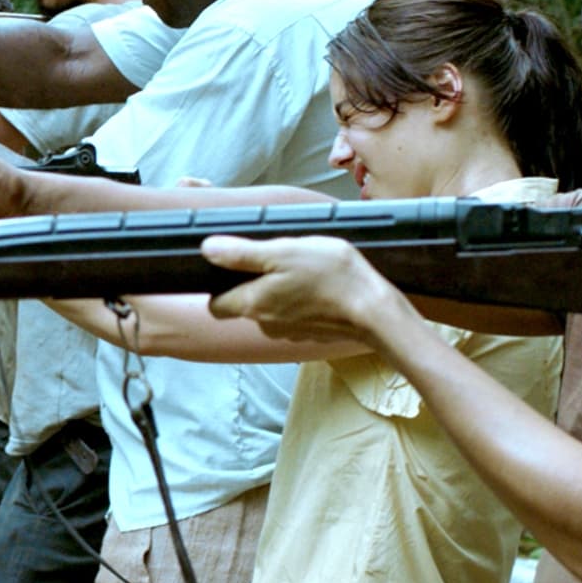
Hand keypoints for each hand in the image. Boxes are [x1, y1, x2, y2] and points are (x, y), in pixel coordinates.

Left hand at [202, 235, 397, 343]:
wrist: (375, 310)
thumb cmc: (330, 277)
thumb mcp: (282, 252)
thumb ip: (242, 253)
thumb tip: (206, 249)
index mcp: (252, 305)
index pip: (215, 305)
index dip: (217, 285)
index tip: (233, 264)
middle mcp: (265, 324)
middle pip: (242, 305)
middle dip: (252, 283)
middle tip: (274, 259)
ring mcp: (289, 332)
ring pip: (270, 309)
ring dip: (278, 290)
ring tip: (300, 268)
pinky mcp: (310, 333)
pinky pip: (294, 316)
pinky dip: (299, 301)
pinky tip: (317, 285)